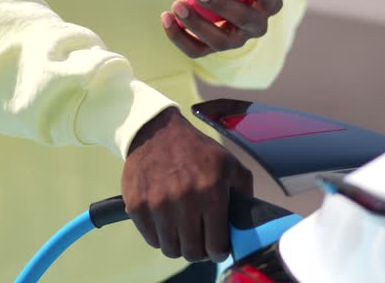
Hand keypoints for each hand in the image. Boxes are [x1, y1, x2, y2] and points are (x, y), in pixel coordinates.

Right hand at [121, 107, 253, 262]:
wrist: (157, 132)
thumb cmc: (197, 150)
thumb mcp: (230, 164)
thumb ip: (244, 192)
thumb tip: (247, 222)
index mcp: (211, 192)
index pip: (216, 245)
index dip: (219, 250)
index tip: (217, 246)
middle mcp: (184, 200)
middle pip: (192, 252)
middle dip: (199, 250)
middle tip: (199, 239)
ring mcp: (158, 204)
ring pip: (170, 249)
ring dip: (178, 244)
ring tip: (182, 230)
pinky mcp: (137, 205)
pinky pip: (150, 238)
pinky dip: (159, 235)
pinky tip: (166, 221)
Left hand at [161, 0, 283, 57]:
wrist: (229, 9)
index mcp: (269, 5)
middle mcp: (255, 27)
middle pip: (243, 19)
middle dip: (220, 3)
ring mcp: (234, 41)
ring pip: (219, 40)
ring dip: (196, 23)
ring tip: (177, 5)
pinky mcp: (212, 49)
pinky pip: (196, 50)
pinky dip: (178, 36)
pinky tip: (166, 17)